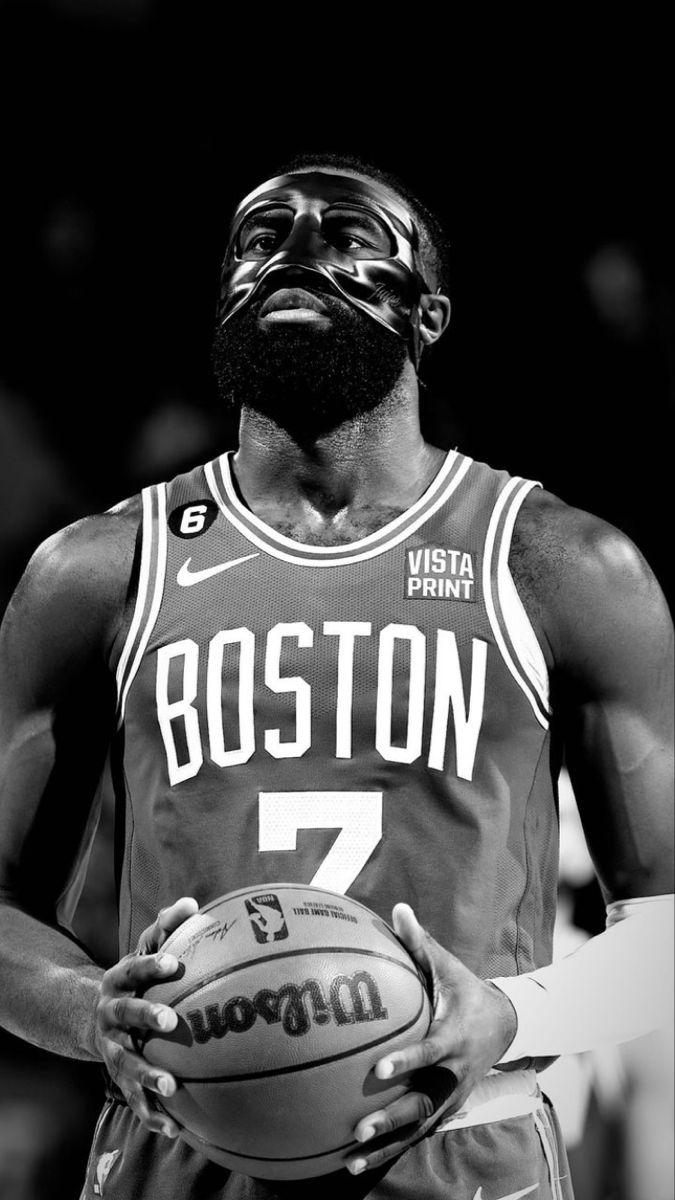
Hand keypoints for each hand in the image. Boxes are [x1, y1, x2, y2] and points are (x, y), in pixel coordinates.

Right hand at [94, 896, 198, 1136]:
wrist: (94, 1016)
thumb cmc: (136, 979)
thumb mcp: (145, 950)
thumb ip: (166, 928)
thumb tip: (193, 903)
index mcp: (118, 980)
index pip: (134, 967)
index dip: (150, 965)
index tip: (172, 963)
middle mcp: (110, 1014)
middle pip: (126, 1015)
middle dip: (146, 1018)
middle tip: (171, 1022)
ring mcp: (112, 1048)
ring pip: (126, 1063)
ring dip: (147, 1074)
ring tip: (171, 1087)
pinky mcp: (118, 1077)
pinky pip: (134, 1098)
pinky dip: (151, 1114)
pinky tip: (175, 1128)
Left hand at [345, 903, 516, 1174]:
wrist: (505, 1025)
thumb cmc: (465, 990)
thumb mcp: (448, 966)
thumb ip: (420, 942)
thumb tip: (398, 907)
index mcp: (452, 1038)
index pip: (428, 1053)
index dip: (406, 1061)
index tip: (380, 1068)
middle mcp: (453, 1075)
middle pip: (422, 1104)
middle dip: (391, 1118)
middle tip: (359, 1127)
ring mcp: (450, 1098)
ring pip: (417, 1128)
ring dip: (386, 1145)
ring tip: (350, 1158)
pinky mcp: (445, 1110)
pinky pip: (416, 1133)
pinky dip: (390, 1149)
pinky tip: (355, 1163)